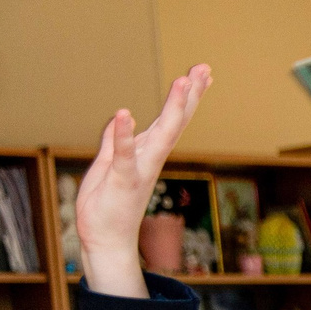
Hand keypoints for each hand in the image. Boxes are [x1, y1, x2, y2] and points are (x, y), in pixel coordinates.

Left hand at [78, 64, 210, 297]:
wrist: (106, 240)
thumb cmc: (107, 206)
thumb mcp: (108, 166)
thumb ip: (114, 142)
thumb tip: (121, 120)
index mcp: (147, 153)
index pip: (171, 120)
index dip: (186, 97)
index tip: (202, 74)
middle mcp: (151, 159)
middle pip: (174, 121)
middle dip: (189, 95)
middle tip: (203, 69)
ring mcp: (140, 169)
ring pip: (161, 134)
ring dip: (173, 108)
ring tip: (183, 82)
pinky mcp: (122, 181)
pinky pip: (124, 155)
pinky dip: (124, 135)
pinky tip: (125, 113)